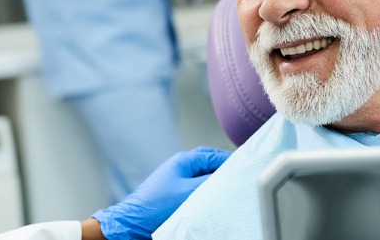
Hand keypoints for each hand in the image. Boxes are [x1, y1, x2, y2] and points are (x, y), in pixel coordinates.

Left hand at [89, 147, 231, 239]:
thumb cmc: (155, 206)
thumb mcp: (188, 193)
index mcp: (184, 160)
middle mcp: (182, 168)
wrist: (132, 223)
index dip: (232, 162)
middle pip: (211, 166)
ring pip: (205, 180)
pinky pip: (198, 191)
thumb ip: (210, 183)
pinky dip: (207, 195)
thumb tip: (229, 178)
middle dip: (226, 173)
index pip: (216, 156)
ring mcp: (178, 181)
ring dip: (216, 185)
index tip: (247, 169)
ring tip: (230, 192)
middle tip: (241, 180)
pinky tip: (214, 203)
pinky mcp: (176, 196)